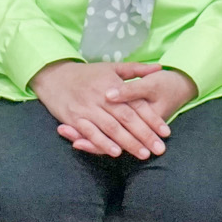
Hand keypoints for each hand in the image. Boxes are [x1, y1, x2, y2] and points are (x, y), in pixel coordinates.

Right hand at [59, 68, 198, 153]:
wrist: (55, 76)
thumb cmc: (87, 74)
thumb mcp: (112, 67)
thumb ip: (136, 69)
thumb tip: (158, 67)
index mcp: (112, 85)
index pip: (136, 104)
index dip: (151, 118)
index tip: (166, 132)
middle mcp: (101, 97)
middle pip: (126, 118)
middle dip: (144, 135)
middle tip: (159, 149)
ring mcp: (87, 109)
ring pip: (111, 128)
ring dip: (127, 142)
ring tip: (143, 154)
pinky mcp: (74, 119)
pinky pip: (90, 133)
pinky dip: (102, 143)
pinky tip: (115, 152)